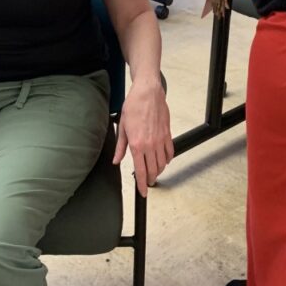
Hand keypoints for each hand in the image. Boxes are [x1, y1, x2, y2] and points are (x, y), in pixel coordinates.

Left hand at [113, 76, 173, 196]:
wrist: (147, 93)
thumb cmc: (134, 106)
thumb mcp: (122, 128)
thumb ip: (121, 147)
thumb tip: (116, 160)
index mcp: (137, 145)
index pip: (140, 171)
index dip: (141, 184)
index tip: (143, 192)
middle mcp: (150, 145)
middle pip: (152, 170)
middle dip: (150, 179)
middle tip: (147, 183)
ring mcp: (160, 140)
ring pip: (162, 163)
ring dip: (158, 171)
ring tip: (153, 173)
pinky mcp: (167, 134)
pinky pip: (170, 152)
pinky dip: (167, 159)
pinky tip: (163, 161)